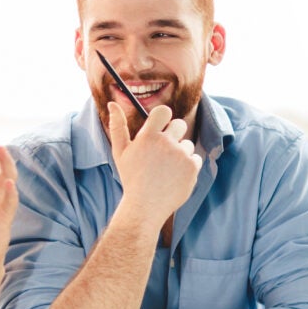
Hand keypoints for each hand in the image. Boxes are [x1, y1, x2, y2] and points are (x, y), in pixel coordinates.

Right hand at [108, 104, 201, 224]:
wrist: (146, 205)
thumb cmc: (131, 177)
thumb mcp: (120, 151)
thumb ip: (118, 126)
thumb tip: (112, 103)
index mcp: (148, 136)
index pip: (164, 111)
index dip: (163, 117)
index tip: (160, 126)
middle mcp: (166, 143)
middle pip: (180, 124)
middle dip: (173, 134)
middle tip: (163, 151)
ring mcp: (181, 155)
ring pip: (187, 144)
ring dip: (180, 152)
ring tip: (166, 168)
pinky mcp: (193, 167)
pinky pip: (195, 158)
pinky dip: (188, 165)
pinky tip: (175, 175)